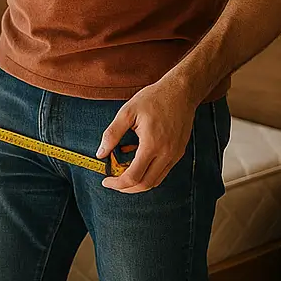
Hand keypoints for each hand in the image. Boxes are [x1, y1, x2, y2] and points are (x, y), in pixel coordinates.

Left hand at [95, 77, 197, 192]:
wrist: (181, 91)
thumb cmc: (153, 98)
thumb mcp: (127, 112)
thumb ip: (112, 134)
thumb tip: (100, 154)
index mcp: (152, 144)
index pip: (134, 176)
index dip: (117, 183)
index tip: (106, 180)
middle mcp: (166, 154)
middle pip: (146, 184)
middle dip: (126, 188)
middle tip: (113, 182)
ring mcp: (175, 155)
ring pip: (156, 181)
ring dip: (138, 183)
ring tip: (123, 173)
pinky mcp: (179, 152)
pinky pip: (163, 172)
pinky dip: (149, 174)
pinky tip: (137, 163)